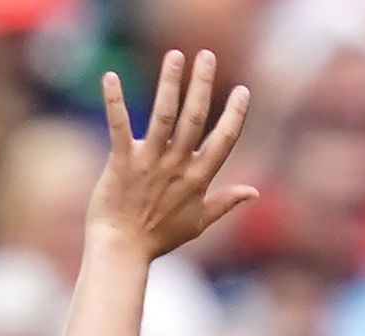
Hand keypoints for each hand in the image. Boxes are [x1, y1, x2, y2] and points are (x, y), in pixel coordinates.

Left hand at [86, 48, 255, 262]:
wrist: (121, 251)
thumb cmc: (158, 238)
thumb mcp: (198, 223)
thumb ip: (225, 203)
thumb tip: (254, 192)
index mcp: (197, 178)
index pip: (223, 140)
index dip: (234, 115)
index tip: (242, 91)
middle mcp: (176, 166)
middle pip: (194, 118)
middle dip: (202, 85)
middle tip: (206, 55)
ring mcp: (149, 163)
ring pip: (163, 116)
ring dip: (169, 83)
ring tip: (174, 56)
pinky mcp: (121, 163)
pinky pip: (119, 127)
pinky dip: (114, 102)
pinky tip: (110, 77)